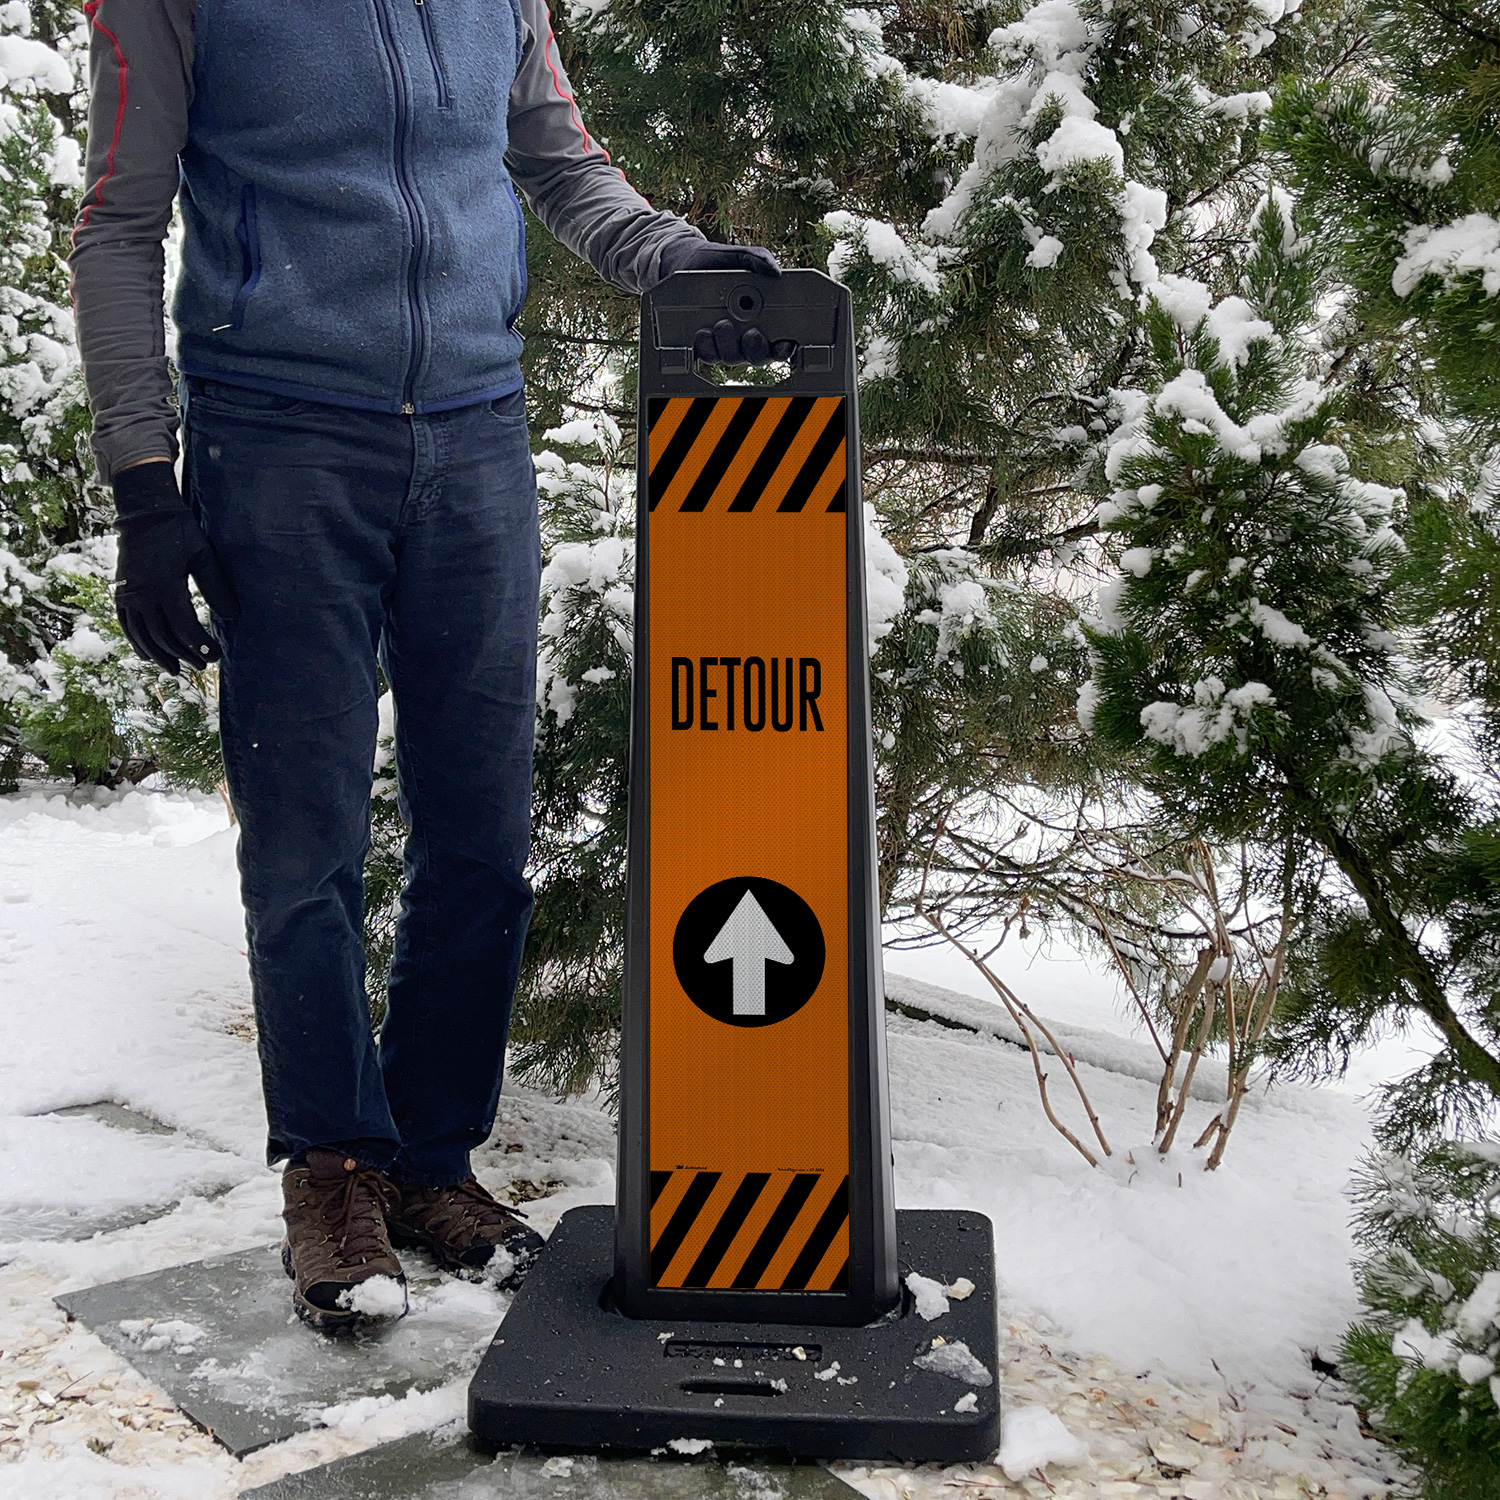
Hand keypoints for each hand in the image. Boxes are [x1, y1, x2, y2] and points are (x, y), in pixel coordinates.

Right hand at [113, 460, 237, 674]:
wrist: (145, 514)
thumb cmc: (180, 533)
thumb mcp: (204, 556)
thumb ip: (217, 587)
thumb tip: (232, 616)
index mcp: (165, 585)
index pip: (183, 626)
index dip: (200, 645)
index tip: (216, 655)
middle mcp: (142, 594)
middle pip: (163, 636)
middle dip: (184, 654)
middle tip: (204, 665)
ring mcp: (128, 594)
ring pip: (142, 636)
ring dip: (159, 655)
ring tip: (176, 670)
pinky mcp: (120, 593)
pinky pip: (126, 625)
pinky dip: (137, 642)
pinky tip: (147, 655)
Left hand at [657, 239, 796, 364]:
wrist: (686, 261)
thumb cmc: (718, 261)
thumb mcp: (741, 256)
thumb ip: (760, 259)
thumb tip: (776, 271)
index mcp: (763, 316)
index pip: (779, 341)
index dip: (784, 347)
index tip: (783, 344)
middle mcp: (745, 333)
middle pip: (757, 355)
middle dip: (757, 349)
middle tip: (752, 334)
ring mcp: (725, 340)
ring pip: (732, 357)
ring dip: (729, 346)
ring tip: (722, 324)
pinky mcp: (704, 342)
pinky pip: (708, 354)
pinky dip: (707, 346)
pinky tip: (704, 332)